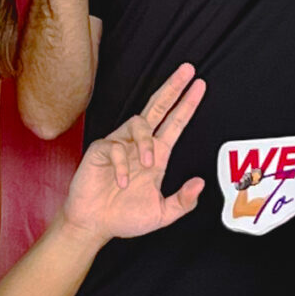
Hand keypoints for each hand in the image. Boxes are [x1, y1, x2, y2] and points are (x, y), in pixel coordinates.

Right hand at [62, 64, 206, 243]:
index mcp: (156, 156)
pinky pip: (115, 147)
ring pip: (138, 123)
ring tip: (148, 165)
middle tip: (188, 70)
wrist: (94, 225)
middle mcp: (139, 145)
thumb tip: (200, 183)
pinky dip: (122, 165)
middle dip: (173, 88)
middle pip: (158, 107)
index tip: (200, 85)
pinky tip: (122, 182)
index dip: (187, 104)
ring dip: (146, 142)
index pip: (175, 123)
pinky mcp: (100, 151)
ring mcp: (119, 145)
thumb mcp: (162, 214)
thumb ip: (183, 201)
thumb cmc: (124, 218)